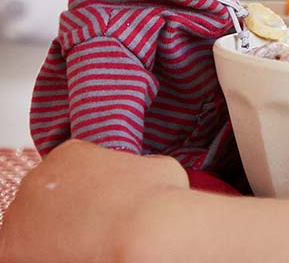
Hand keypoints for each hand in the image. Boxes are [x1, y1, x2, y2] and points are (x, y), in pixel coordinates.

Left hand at [0, 140, 188, 262]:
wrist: (145, 232)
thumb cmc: (158, 198)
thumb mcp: (157, 167)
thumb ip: (138, 168)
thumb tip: (142, 173)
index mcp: (71, 153)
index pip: (66, 176)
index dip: (81, 198)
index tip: (97, 212)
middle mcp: (39, 177)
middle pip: (43, 202)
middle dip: (62, 219)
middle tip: (89, 235)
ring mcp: (20, 213)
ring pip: (29, 231)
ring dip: (49, 243)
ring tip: (82, 250)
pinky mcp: (9, 248)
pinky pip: (20, 255)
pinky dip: (41, 258)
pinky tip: (70, 257)